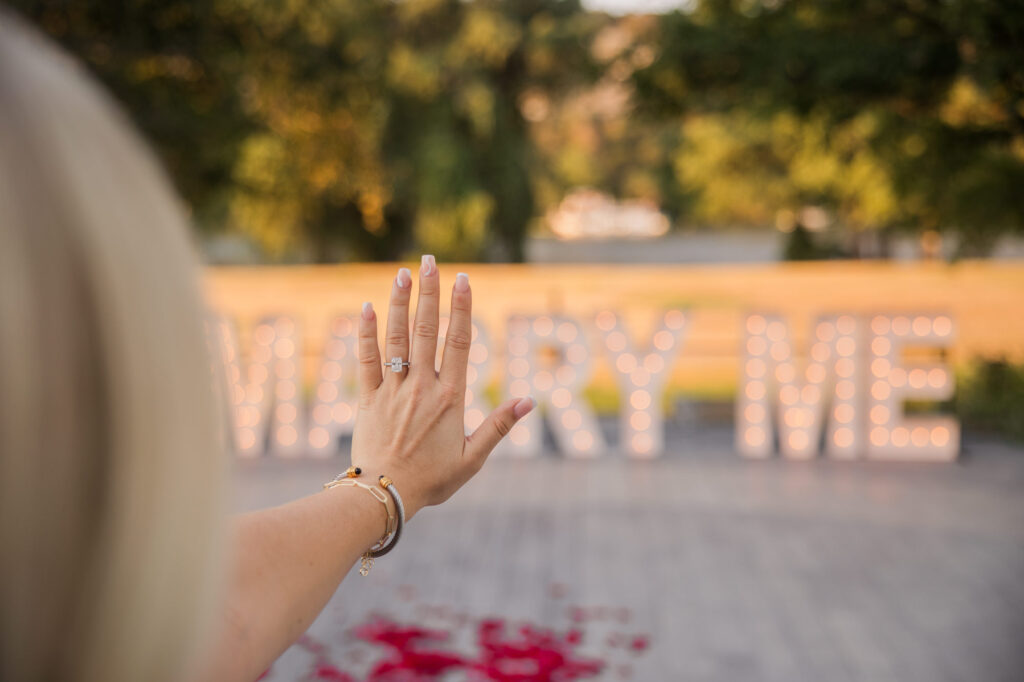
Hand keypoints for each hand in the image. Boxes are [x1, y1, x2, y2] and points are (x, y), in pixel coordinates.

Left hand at [350, 255, 534, 518]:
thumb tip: (528, 401)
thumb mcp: (472, 458)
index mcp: (450, 397)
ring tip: (402, 273)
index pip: (458, 341)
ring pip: (396, 338)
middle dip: (429, 293)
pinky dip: (366, 333)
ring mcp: (392, 391)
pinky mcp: (367, 400)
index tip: (463, 279)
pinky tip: (366, 308)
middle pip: (426, 330)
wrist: (384, 495)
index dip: (461, 307)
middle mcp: (421, 387)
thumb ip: (498, 427)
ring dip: (399, 303)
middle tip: (429, 261)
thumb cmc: (432, 481)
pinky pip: (366, 360)